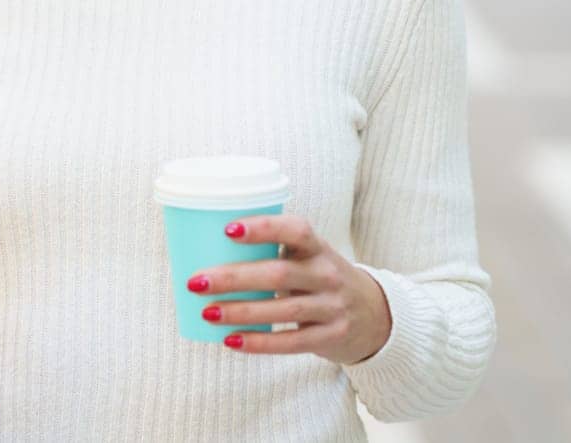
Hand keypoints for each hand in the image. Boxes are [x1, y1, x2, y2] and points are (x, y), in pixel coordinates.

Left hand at [191, 214, 392, 363]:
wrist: (374, 315)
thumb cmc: (319, 278)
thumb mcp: (308, 257)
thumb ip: (272, 252)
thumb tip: (204, 250)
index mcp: (318, 247)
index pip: (296, 230)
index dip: (263, 227)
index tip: (227, 229)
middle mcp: (328, 274)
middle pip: (280, 274)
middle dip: (235, 278)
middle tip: (196, 281)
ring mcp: (333, 307)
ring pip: (283, 309)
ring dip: (240, 312)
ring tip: (206, 312)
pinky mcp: (331, 337)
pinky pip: (291, 342)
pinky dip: (258, 342)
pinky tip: (230, 340)